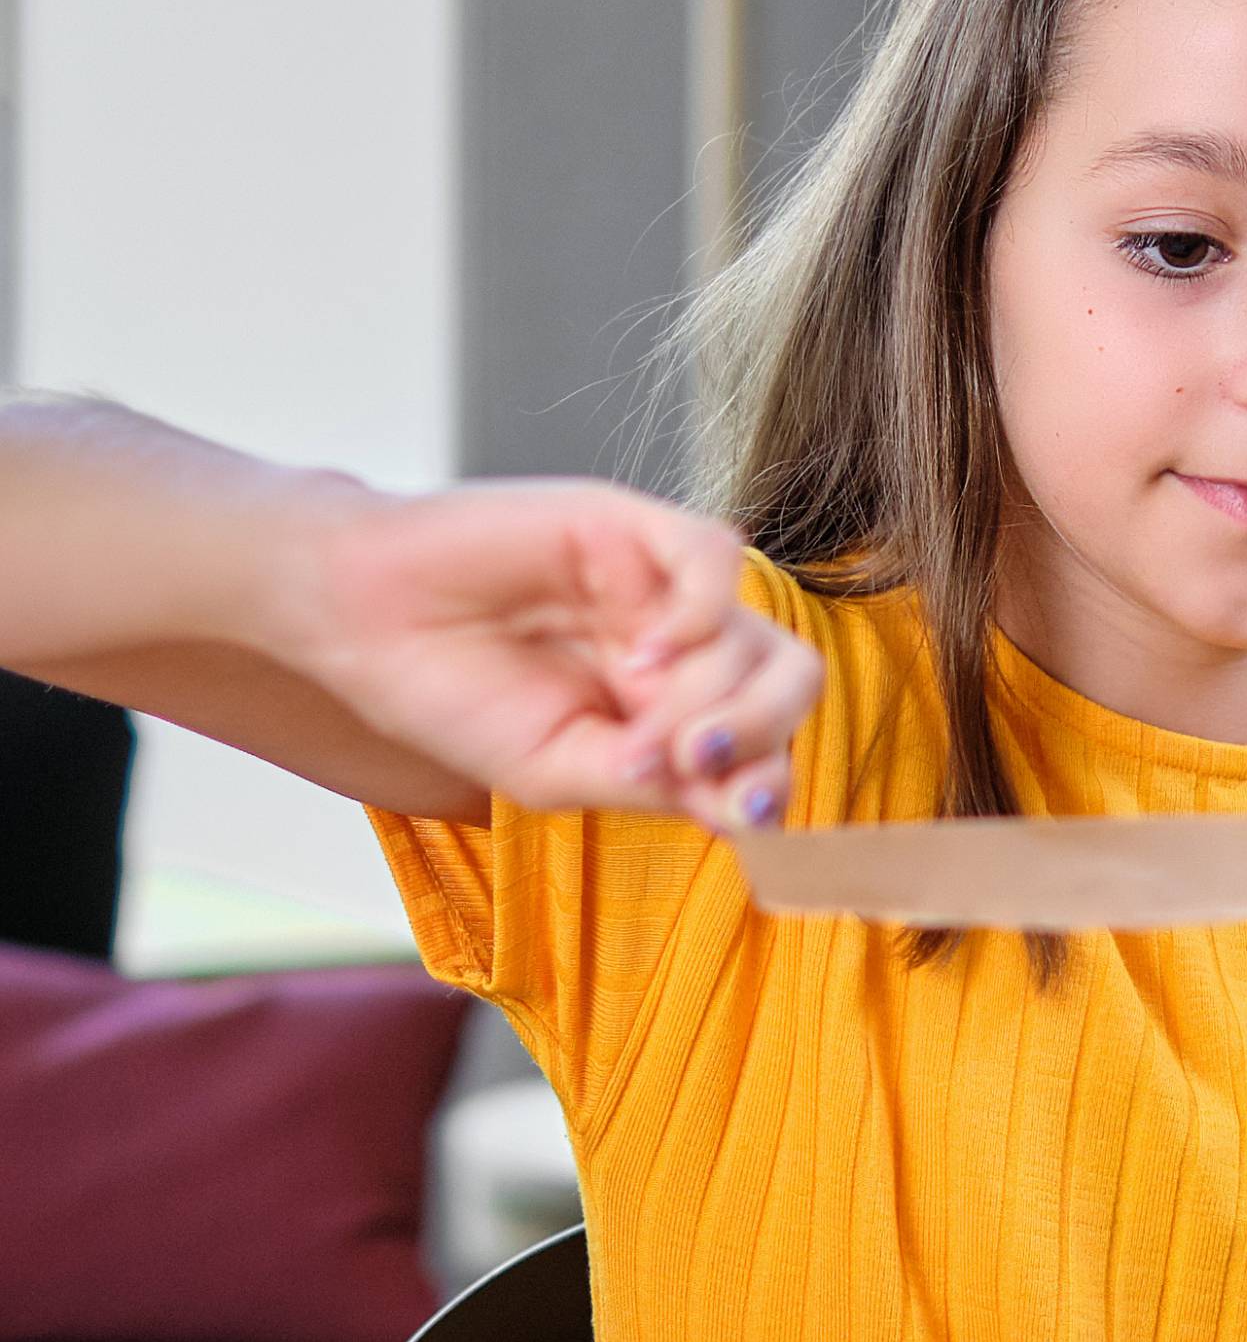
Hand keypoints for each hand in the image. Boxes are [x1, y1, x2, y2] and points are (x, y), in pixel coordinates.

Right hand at [284, 479, 820, 826]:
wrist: (360, 625)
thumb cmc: (454, 698)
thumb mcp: (558, 771)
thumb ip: (653, 786)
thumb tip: (743, 811)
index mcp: (673, 712)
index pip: (766, 744)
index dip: (771, 782)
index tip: (745, 814)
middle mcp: (684, 650)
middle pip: (791, 683)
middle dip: (762, 733)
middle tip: (695, 759)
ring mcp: (664, 589)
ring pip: (759, 635)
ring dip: (711, 695)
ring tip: (636, 723)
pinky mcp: (633, 527)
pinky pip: (716, 560)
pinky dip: (700, 616)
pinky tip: (641, 653)